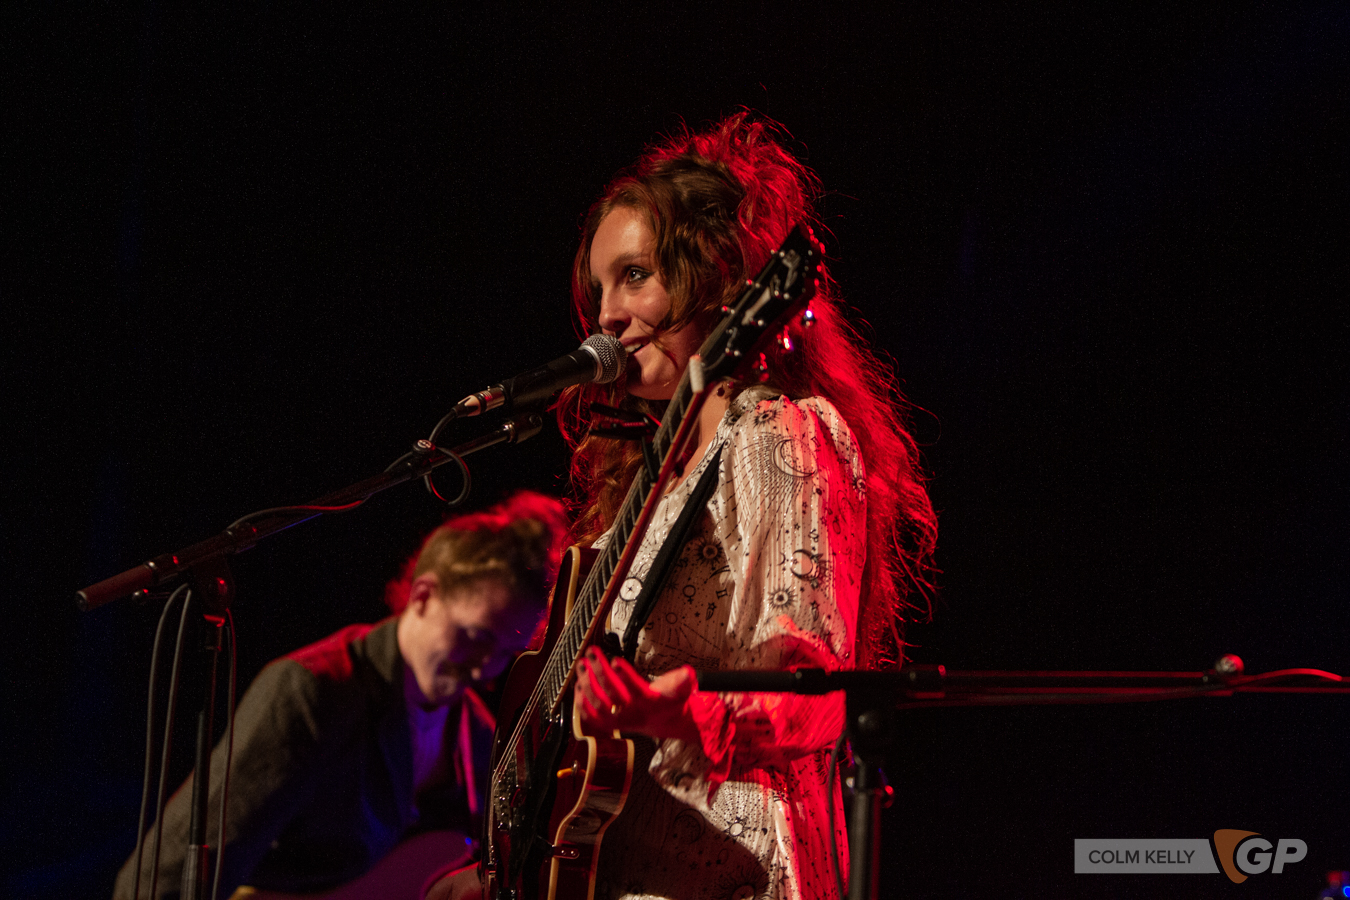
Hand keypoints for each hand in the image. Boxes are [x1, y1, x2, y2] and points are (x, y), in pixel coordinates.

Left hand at [574, 647, 698, 742]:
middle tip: (592, 653)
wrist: (663, 722)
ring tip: (582, 664)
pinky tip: (577, 686)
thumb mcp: (680, 689)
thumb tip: (688, 673)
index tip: (615, 660)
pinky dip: (581, 703)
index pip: (636, 689)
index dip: (625, 675)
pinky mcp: (608, 722)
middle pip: (612, 693)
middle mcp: (632, 712)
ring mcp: (618, 719)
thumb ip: (683, 681)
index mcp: (650, 702)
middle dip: (600, 671)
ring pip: (598, 704)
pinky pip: (591, 717)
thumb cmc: (668, 701)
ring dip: (587, 683)